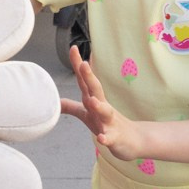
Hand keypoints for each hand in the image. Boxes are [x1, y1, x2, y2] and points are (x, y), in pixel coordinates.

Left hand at [60, 46, 144, 160]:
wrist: (133, 140)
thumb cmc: (107, 124)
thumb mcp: (87, 115)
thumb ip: (72, 107)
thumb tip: (56, 101)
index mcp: (94, 100)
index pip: (84, 81)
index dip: (78, 65)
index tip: (73, 48)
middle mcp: (103, 107)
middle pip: (96, 90)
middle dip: (89, 77)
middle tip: (82, 64)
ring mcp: (110, 122)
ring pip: (105, 112)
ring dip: (99, 106)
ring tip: (92, 101)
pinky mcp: (115, 137)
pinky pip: (110, 137)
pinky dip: (106, 138)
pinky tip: (102, 138)